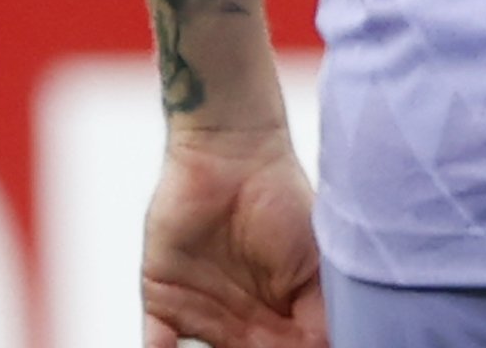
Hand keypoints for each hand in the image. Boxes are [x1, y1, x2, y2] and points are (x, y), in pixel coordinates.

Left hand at [141, 128, 324, 347]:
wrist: (232, 157)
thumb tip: (328, 346)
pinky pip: (156, 345)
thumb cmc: (282, 198)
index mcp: (282, 317)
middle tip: (253, 344)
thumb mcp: (317, 261)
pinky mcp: (161, 302)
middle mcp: (242, 322)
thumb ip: (321, 313)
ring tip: (217, 346)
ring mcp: (201, 315)